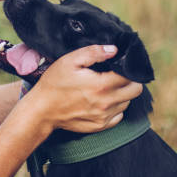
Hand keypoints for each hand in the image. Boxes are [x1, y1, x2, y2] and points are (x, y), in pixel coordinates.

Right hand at [24, 45, 142, 133]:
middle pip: (135, 91)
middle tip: (119, 75)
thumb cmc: (54, 83)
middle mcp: (106, 103)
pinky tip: (104, 100)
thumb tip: (114, 50)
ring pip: (127, 103)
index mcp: (101, 85)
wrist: (42, 110)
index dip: (129, 68)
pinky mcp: (99, 126)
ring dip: (122, 94)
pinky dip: (116, 108)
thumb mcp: (70, 61)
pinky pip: (118, 116)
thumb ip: (94, 52)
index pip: (131, 77)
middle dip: (131, 81)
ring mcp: (104, 117)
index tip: (121, 64)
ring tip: (108, 86)